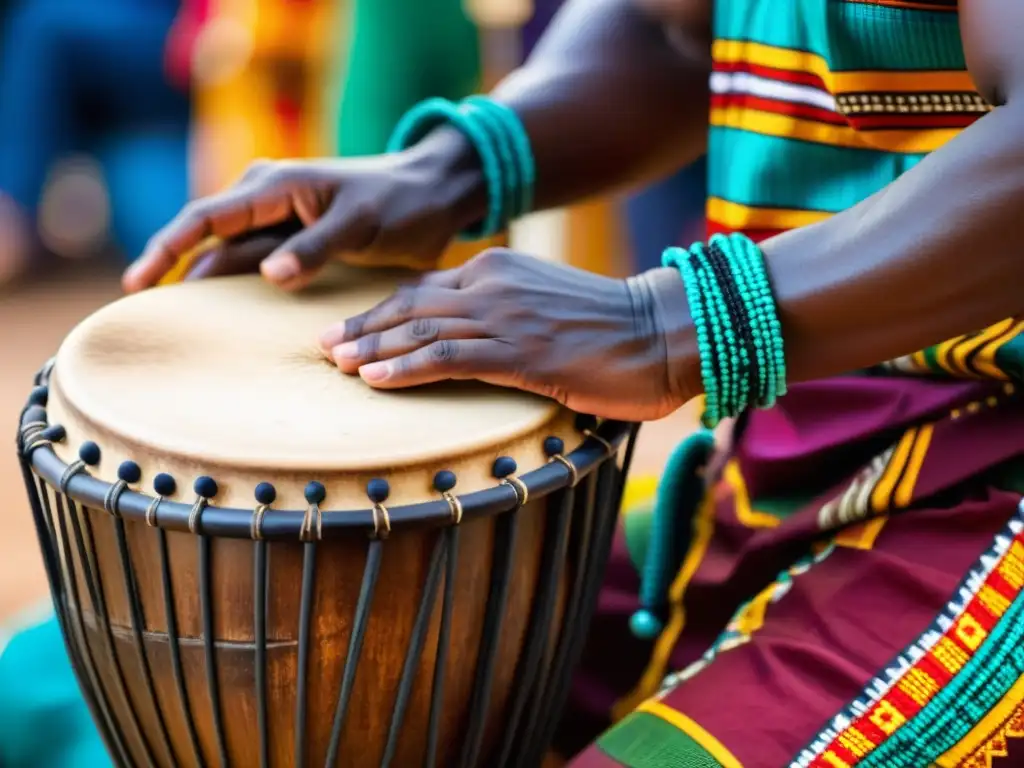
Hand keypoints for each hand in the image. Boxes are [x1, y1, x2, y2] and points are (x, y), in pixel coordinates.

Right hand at [122, 131, 483, 292]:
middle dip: (176, 274)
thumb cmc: (400, 202)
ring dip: (207, 289)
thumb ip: (317, 246)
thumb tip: (271, 273)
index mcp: (275, 187)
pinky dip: (240, 293)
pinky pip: (256, 270)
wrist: (433, 198)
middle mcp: (266, 203)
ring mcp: (279, 226)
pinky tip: (226, 323)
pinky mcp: (295, 248)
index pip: (206, 218)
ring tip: (177, 331)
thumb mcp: (362, 222)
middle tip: (147, 323)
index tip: (138, 282)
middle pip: (208, 243)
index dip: (168, 248)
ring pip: (229, 260)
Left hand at [319, 248, 696, 420]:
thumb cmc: (614, 328)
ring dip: (373, 348)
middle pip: (411, 305)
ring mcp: (505, 317)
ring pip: (420, 329)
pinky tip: (375, 380)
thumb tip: (482, 345)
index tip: (351, 329)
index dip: (382, 310)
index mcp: (499, 269)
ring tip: (338, 364)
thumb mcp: (549, 308)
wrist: (665, 330)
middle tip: (325, 347)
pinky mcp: (520, 352)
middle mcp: (493, 285)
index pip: (424, 289)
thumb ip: (509, 315)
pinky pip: (448, 357)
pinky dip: (406, 368)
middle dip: (364, 327)